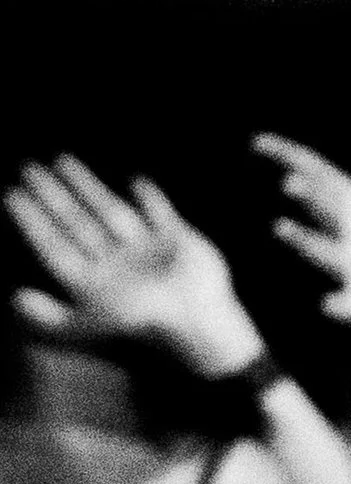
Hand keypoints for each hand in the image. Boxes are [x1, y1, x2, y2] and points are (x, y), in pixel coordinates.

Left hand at [8, 154, 263, 378]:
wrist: (200, 319)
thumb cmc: (142, 321)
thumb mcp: (89, 323)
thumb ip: (50, 315)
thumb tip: (13, 299)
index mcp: (92, 280)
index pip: (52, 243)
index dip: (30, 219)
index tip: (11, 194)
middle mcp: (113, 262)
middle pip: (75, 222)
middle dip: (51, 195)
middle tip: (28, 168)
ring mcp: (144, 250)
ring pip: (108, 211)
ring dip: (86, 186)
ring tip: (62, 161)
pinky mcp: (176, 241)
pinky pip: (160, 214)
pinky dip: (151, 199)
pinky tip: (137, 182)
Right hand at [255, 131, 350, 368]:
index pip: (323, 176)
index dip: (290, 156)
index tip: (257, 141)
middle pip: (323, 208)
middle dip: (310, 195)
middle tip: (290, 181)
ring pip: (325, 252)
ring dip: (305, 241)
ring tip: (281, 228)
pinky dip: (339, 306)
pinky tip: (328, 304)